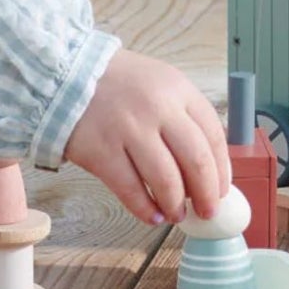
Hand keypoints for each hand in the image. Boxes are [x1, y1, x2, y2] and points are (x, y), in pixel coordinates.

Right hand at [60, 49, 230, 227]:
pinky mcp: (102, 151)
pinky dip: (146, 210)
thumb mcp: (160, 83)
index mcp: (176, 88)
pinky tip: (152, 215)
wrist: (66, 73)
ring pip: (167, 182)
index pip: (213, 136)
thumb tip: (210, 170)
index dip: (222, 170)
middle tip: (207, 211)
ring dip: (176, 206)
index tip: (221, 191)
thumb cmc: (120, 84)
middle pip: (196, 162)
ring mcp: (128, 129)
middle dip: (207, 195)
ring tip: (176, 213)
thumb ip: (185, 117)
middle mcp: (156, 107)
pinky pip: (132, 191)